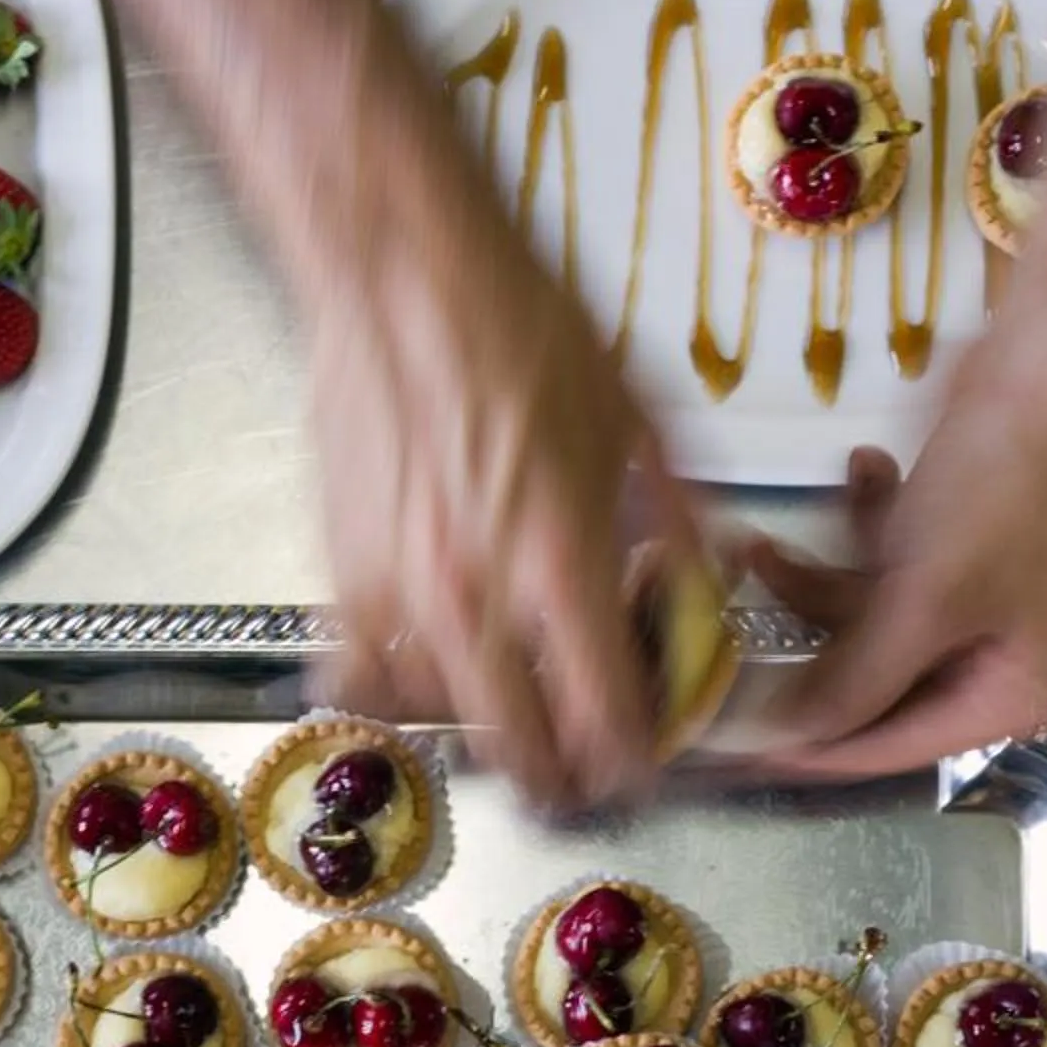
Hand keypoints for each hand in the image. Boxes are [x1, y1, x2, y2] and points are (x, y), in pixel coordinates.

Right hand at [310, 181, 686, 808]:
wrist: (404, 271)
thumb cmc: (523, 324)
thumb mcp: (642, 421)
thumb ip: (681, 527)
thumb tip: (706, 599)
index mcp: (565, 559)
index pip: (608, 722)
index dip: (636, 763)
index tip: (645, 760)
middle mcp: (478, 594)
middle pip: (525, 755)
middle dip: (567, 776)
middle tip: (586, 761)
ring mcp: (399, 592)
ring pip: (447, 728)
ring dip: (489, 732)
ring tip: (518, 706)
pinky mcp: (341, 573)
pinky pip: (362, 683)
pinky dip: (399, 695)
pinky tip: (430, 675)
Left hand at [751, 349, 1046, 778]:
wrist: (1045, 361)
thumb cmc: (1005, 486)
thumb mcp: (923, 601)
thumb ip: (854, 682)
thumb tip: (788, 738)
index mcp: (1020, 695)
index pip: (899, 747)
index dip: (818, 747)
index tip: (737, 749)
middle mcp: (1002, 661)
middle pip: (879, 686)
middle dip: (811, 645)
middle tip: (728, 647)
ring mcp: (976, 601)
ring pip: (868, 621)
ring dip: (819, 579)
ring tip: (764, 547)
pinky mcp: (952, 548)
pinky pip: (886, 568)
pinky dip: (864, 527)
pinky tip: (863, 469)